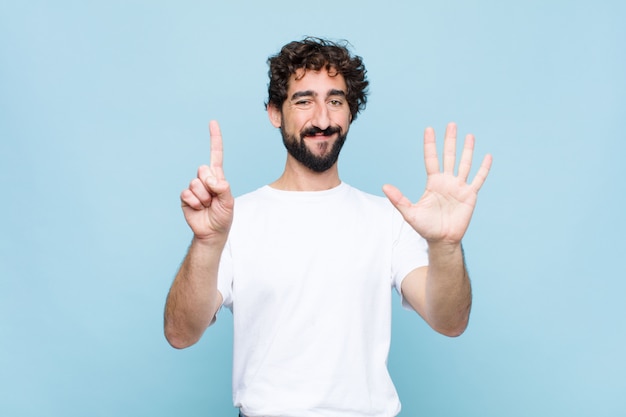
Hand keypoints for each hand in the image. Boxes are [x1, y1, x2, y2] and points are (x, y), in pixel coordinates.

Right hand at [180, 120, 233, 241]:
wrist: (211, 232)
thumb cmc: (223, 216)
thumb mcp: (228, 202)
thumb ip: (223, 189)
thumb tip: (212, 180)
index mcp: (217, 177)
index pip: (216, 154)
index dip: (214, 139)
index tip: (212, 122)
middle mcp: (204, 179)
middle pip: (203, 169)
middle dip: (209, 184)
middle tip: (213, 197)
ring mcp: (194, 187)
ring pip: (195, 183)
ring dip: (203, 197)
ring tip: (207, 206)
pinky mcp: (185, 197)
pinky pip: (187, 193)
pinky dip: (195, 203)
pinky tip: (198, 208)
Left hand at [383, 122, 491, 244]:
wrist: (442, 240)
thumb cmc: (425, 227)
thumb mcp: (410, 213)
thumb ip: (398, 199)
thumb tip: (384, 186)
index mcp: (433, 182)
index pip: (431, 159)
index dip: (430, 145)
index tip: (429, 129)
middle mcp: (447, 181)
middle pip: (449, 156)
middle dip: (450, 141)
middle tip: (451, 124)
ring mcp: (459, 187)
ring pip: (465, 164)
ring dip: (467, 150)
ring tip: (469, 136)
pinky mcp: (470, 195)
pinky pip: (478, 179)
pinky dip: (483, 168)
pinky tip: (487, 156)